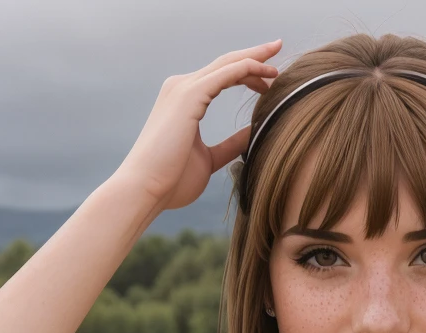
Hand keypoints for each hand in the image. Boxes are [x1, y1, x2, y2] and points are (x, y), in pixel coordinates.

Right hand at [114, 39, 281, 211]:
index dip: (248, 72)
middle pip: (227, 63)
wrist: (145, 188)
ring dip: (256, 60)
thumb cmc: (171, 179)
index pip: (222, 76)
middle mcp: (182, 88)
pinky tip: (266, 73)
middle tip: (279, 50)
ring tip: (278, 65)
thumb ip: (230, 145)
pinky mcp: (188, 96)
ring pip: (228, 64)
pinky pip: (226, 74)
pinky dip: (247, 69)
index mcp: (185, 100)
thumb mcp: (210, 159)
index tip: (272, 77)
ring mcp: (183, 89)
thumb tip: (251, 136)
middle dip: (255, 56)